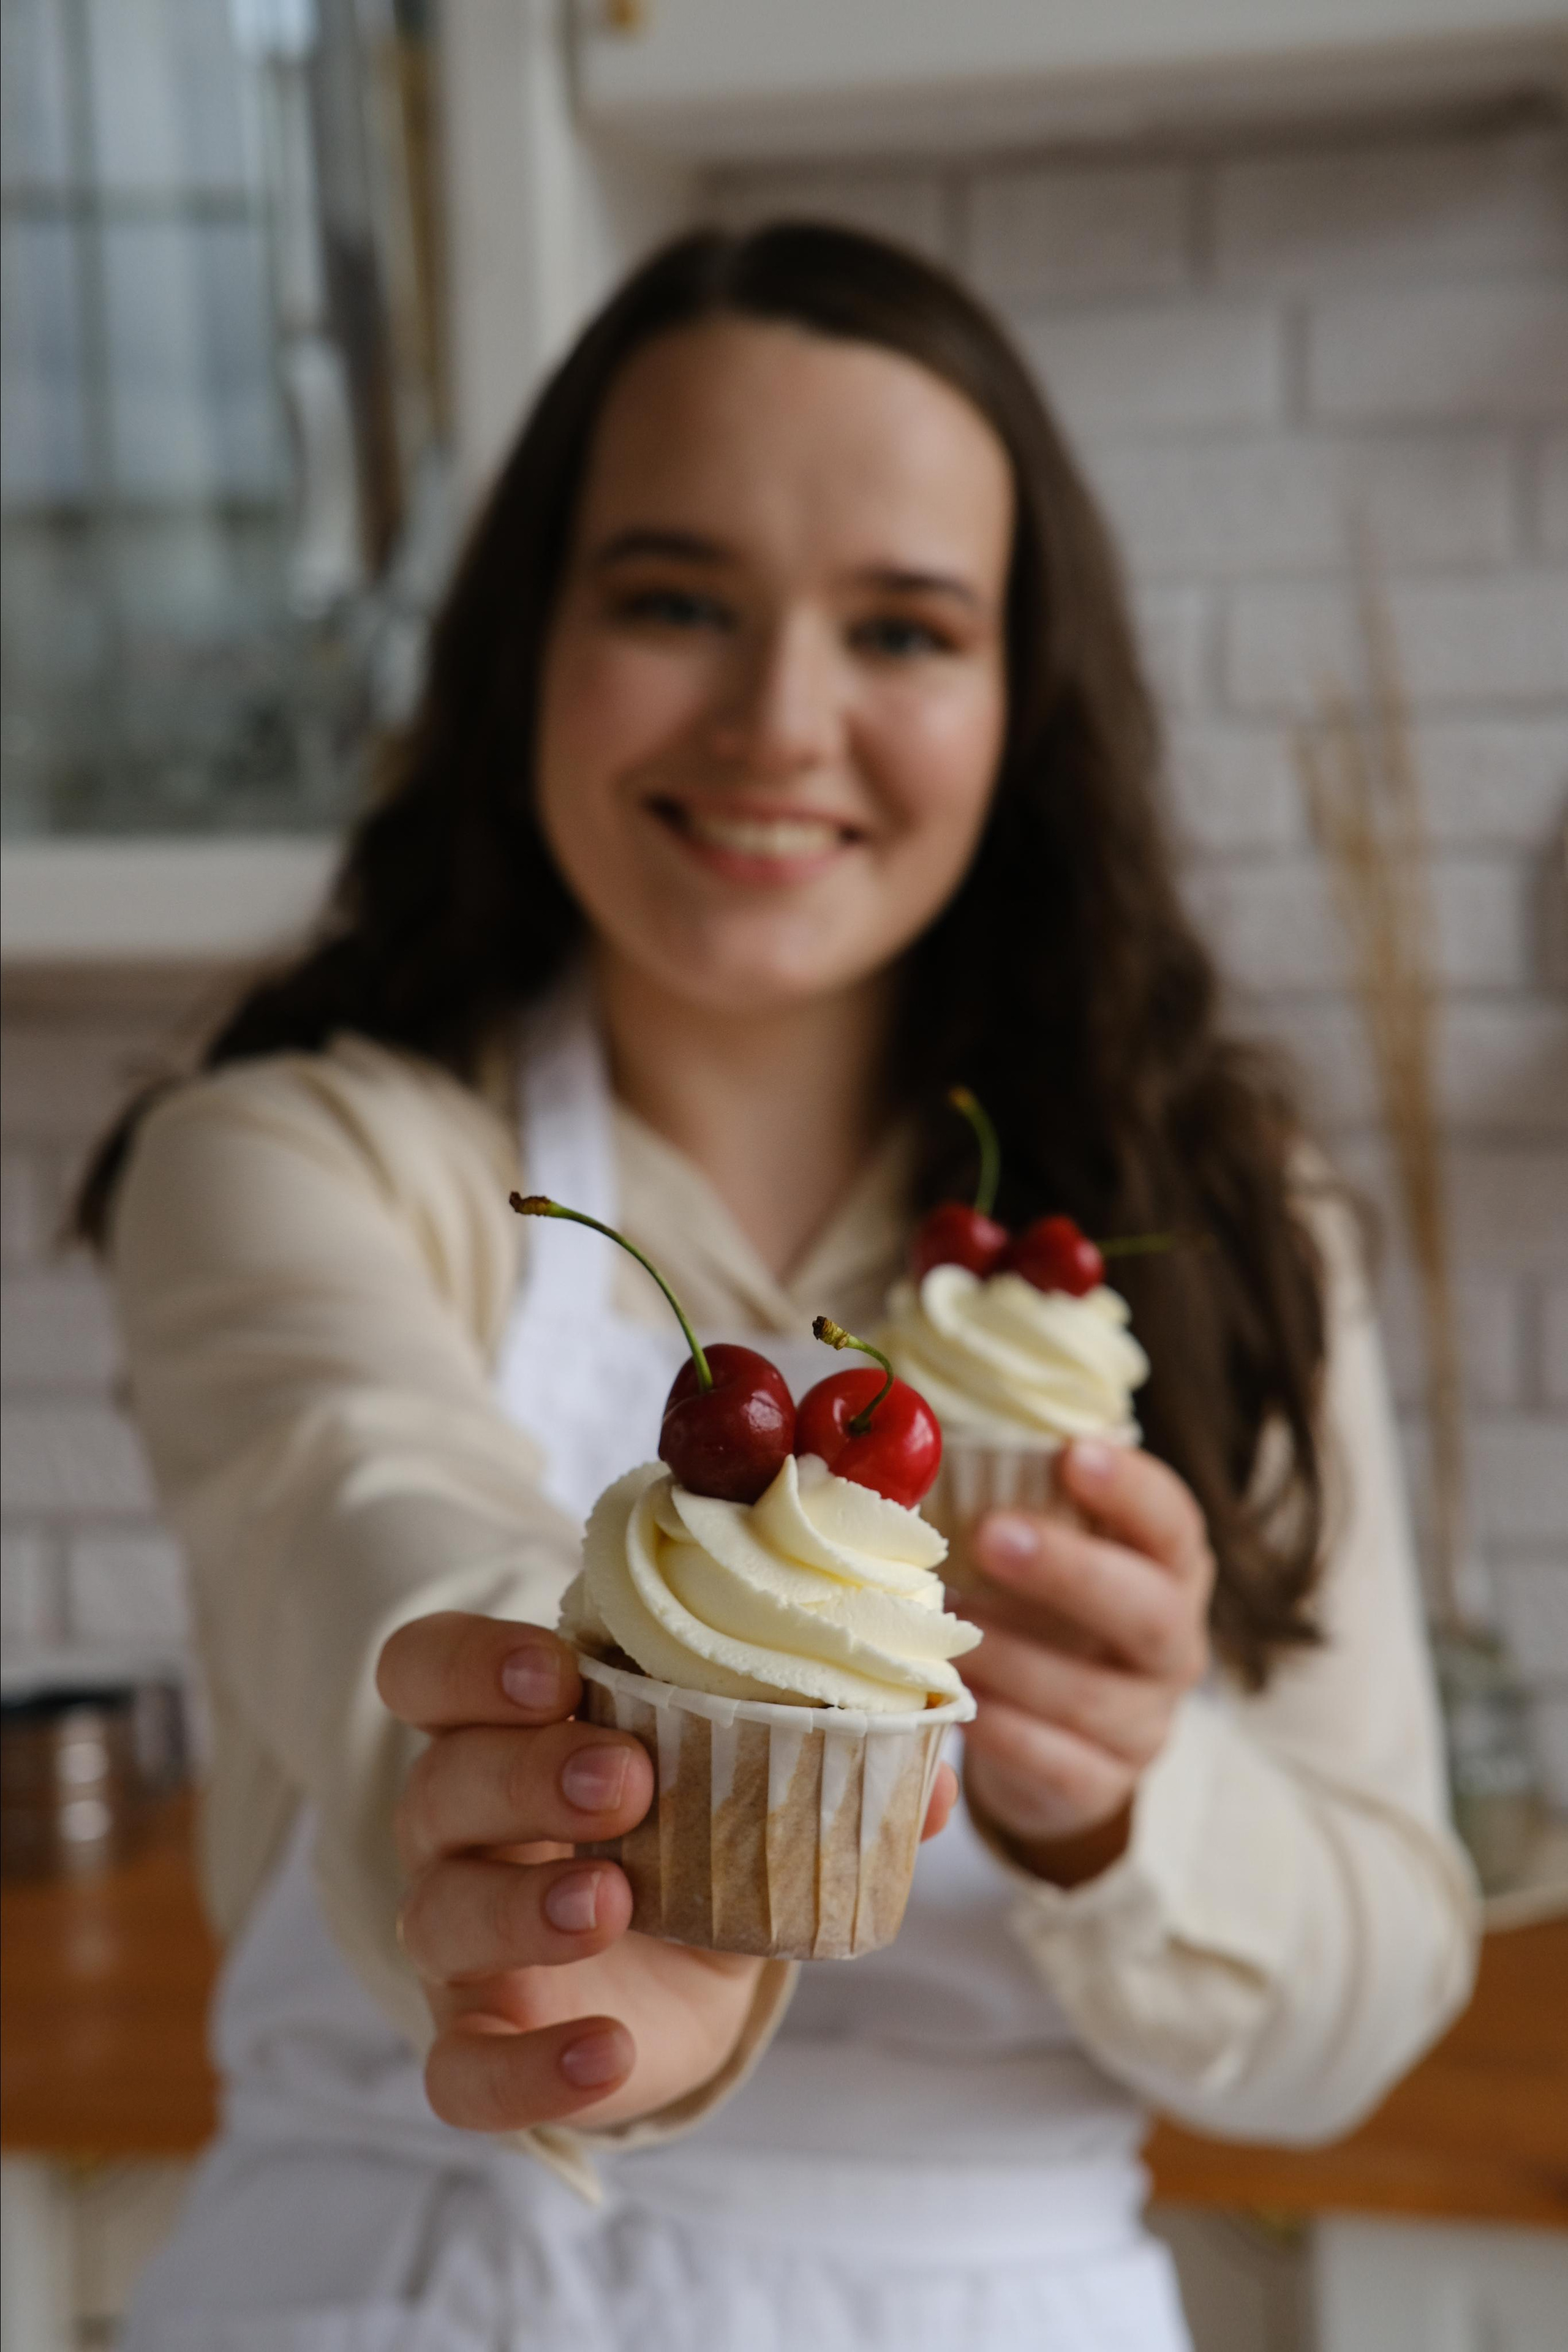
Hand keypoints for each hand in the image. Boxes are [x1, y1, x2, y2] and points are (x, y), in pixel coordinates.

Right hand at [377, 1613, 957, 2132]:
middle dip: (524, 1772)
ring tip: (613, 1899)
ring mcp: (459, 1935)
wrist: (674, 1975)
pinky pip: (461, 2071)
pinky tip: (602, 2055)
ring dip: (521, 1902)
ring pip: (440, 1913)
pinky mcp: (484, 2039)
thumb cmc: (692, 1834)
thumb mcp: (751, 1782)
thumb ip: (835, 1759)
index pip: (431, 1669)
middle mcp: (461, 1824)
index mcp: (511, 1728)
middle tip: (625, 1778)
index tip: (558, 1668)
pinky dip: (524, 2072)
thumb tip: (931, 1772)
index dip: (474, 1661)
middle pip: (439, 1783)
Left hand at [957, 1440, 1212, 1887]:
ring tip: (944, 1623)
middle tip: (992, 1534)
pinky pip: (1059, 1763)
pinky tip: (955, 1700)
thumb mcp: (1036, 1552)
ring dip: (1013, 1656)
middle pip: (1149, 1610)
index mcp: (1167, 1568)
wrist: (1054, 1740)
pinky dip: (1003, 1731)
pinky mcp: (1102, 1785)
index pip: (1172, 1522)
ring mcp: (1145, 1722)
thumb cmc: (1034, 1610)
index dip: (1130, 1488)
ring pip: (1095, 1696)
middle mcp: (1172, 1643)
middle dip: (1070, 1571)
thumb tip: (917, 1439)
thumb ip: (1010, 1501)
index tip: (1071, 1452)